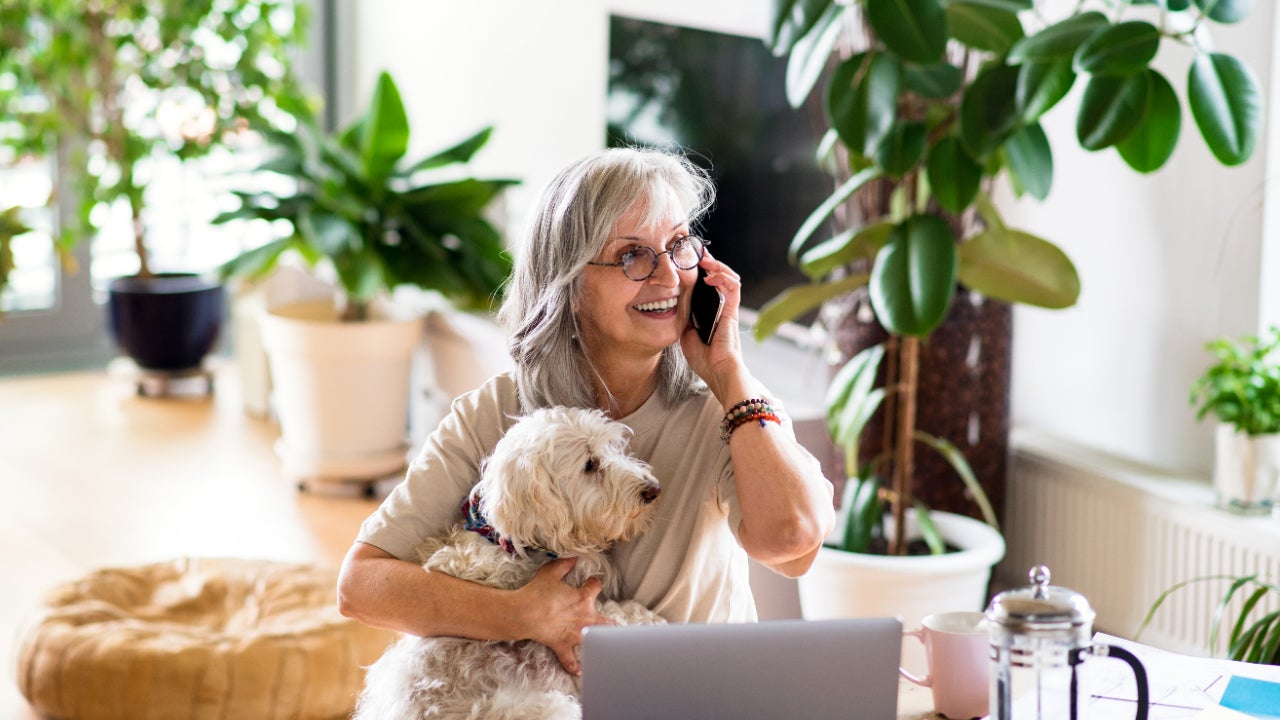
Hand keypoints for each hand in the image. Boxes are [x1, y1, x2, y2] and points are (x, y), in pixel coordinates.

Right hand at [516, 557, 610, 675]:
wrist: (524, 613)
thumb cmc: (537, 592)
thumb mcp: (550, 572)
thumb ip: (565, 564)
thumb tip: (574, 558)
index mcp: (583, 598)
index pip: (595, 587)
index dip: (594, 582)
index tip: (592, 581)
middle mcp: (585, 617)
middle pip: (606, 621)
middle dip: (612, 623)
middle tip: (615, 625)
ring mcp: (575, 633)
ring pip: (594, 640)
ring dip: (601, 643)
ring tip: (607, 648)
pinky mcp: (563, 645)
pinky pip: (570, 659)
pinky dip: (574, 666)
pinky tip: (580, 671)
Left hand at [681, 253, 746, 400]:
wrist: (718, 373)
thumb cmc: (705, 360)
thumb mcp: (686, 336)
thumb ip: (683, 320)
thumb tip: (674, 306)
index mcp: (710, 312)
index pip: (707, 285)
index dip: (700, 271)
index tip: (688, 260)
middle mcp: (721, 307)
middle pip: (719, 277)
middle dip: (709, 262)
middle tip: (696, 251)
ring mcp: (728, 308)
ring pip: (729, 278)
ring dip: (717, 265)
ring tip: (704, 259)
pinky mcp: (733, 312)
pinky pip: (733, 287)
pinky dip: (724, 277)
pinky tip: (711, 276)